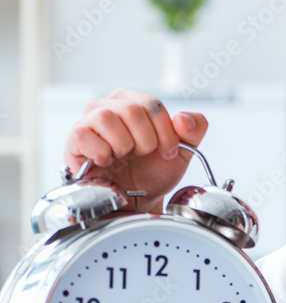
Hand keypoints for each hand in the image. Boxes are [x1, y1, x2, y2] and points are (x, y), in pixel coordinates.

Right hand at [64, 88, 208, 211]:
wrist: (137, 200)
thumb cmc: (153, 171)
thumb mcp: (184, 150)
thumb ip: (194, 129)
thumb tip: (182, 118)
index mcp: (133, 102)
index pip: (152, 104)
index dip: (165, 133)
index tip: (167, 152)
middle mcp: (107, 106)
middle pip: (132, 110)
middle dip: (146, 142)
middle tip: (142, 156)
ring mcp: (87, 122)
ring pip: (107, 118)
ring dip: (124, 146)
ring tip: (123, 157)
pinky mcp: (73, 142)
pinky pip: (84, 135)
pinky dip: (101, 153)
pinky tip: (107, 162)